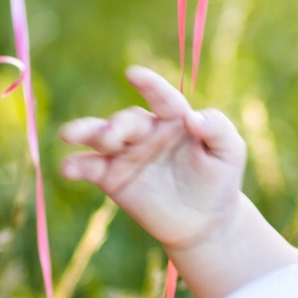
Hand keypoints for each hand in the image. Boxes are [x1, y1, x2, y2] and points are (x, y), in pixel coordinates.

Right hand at [59, 67, 247, 256]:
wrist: (205, 222)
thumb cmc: (220, 180)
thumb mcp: (230, 151)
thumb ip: (217, 128)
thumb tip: (192, 117)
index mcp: (175, 119)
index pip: (163, 98)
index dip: (150, 85)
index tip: (133, 74)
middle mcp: (147, 131)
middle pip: (127, 120)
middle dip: (116, 125)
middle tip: (111, 135)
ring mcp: (127, 153)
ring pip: (101, 137)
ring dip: (86, 132)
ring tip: (69, 134)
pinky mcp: (112, 177)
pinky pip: (91, 167)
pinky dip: (77, 165)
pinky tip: (67, 168)